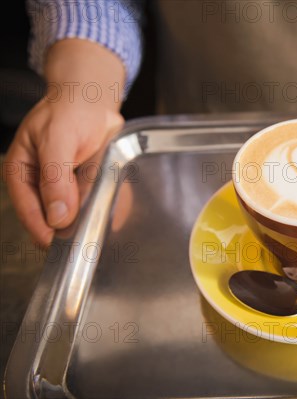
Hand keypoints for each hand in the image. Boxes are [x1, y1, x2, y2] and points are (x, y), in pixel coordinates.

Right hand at [2, 39, 124, 245]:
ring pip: (74, 214)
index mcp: (22, 174)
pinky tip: (116, 216)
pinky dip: (104, 210)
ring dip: (88, 221)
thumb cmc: (68, 112)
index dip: (43, 230)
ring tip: (101, 231)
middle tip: (86, 241)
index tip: (60, 244)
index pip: (28, 211)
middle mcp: (41, 184)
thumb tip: (57, 215)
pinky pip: (94, 205)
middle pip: (51, 217)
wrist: (92, 100)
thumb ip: (55, 177)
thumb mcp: (57, 140)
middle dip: (68, 229)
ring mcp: (64, 187)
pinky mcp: (84, 187)